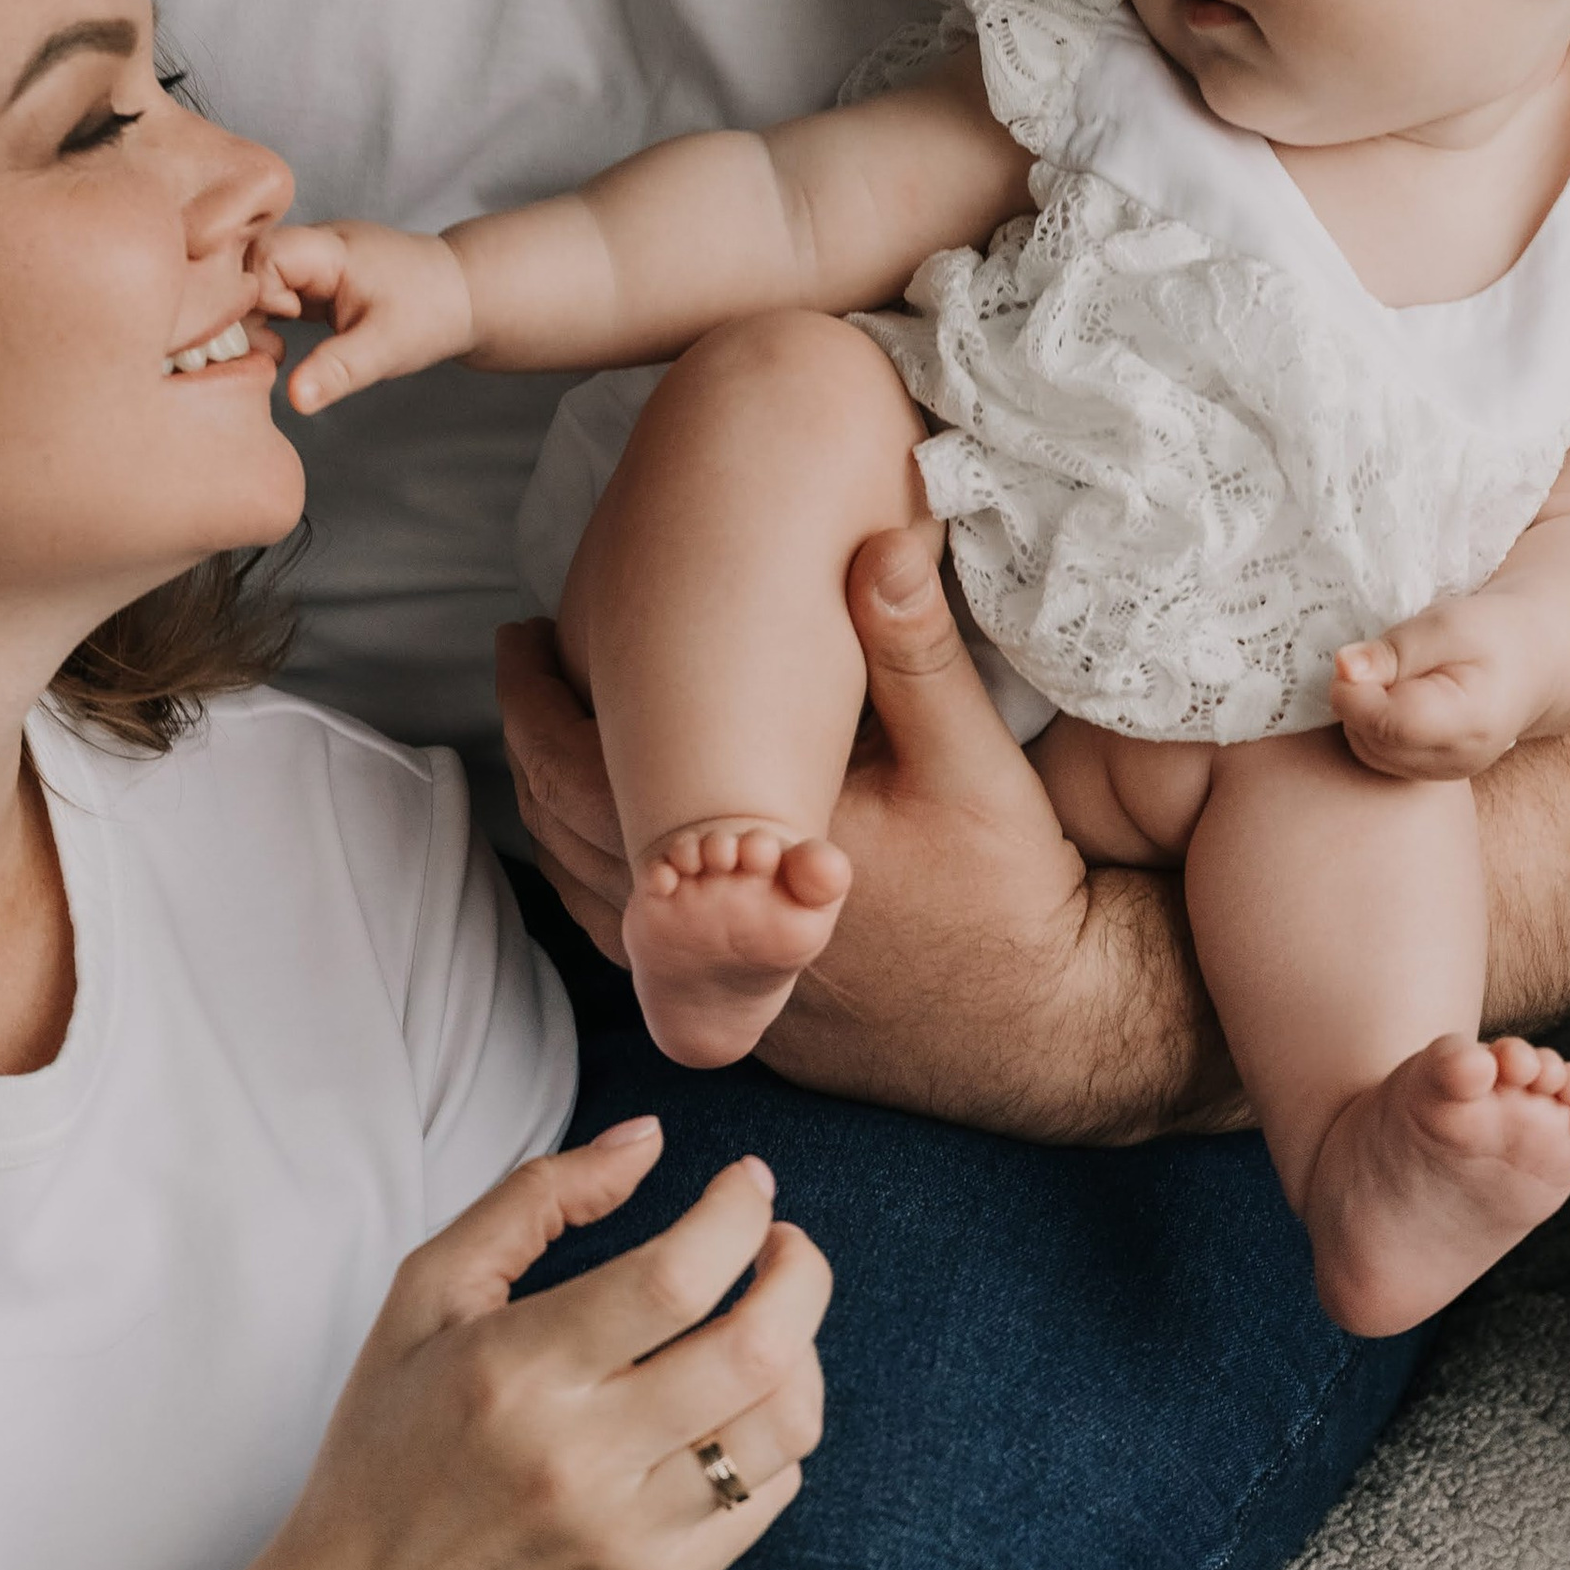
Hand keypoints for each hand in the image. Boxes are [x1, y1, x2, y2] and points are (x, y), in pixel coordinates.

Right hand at [253, 220, 477, 413]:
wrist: (465, 295)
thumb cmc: (431, 314)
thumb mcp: (386, 349)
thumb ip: (337, 370)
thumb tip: (295, 398)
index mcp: (331, 249)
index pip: (264, 255)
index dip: (255, 295)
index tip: (279, 332)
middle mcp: (315, 245)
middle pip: (248, 263)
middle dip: (244, 310)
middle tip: (268, 350)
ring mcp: (313, 260)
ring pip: (254, 278)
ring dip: (252, 316)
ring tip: (274, 350)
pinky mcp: (313, 278)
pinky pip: (270, 289)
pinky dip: (265, 317)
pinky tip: (278, 345)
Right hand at [269, 1119, 827, 1569]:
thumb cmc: (390, 1437)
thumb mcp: (426, 1293)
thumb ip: (535, 1198)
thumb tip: (649, 1139)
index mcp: (516, 1370)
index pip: (674, 1276)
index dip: (737, 1212)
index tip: (748, 1182)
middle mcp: (580, 1458)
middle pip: (756, 1349)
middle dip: (800, 1271)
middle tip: (783, 1242)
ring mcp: (627, 1536)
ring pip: (784, 1428)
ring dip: (803, 1351)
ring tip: (771, 1318)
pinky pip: (767, 1497)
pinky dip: (775, 1432)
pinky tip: (735, 1402)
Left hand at [501, 539, 1237, 1141]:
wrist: (1049, 1028)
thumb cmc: (1015, 894)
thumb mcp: (974, 762)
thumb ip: (916, 652)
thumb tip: (881, 541)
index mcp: (752, 853)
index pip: (596, 773)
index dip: (542, 700)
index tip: (526, 630)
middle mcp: (717, 929)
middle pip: (567, 830)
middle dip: (528, 741)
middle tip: (520, 665)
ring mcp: (723, 981)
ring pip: (587, 894)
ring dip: (552, 812)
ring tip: (546, 736)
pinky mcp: (744, 1010)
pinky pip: (629, 945)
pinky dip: (595, 878)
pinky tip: (609, 833)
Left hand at [1333, 596, 1549, 780]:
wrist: (1531, 662)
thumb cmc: (1491, 634)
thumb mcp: (1444, 624)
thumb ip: (1392, 650)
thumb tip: (1343, 668)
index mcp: (1469, 721)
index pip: (1386, 724)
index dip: (1354, 693)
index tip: (1352, 660)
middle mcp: (1457, 759)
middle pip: (1371, 740)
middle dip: (1357, 700)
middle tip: (1377, 662)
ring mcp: (1444, 772)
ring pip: (1369, 751)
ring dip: (1362, 713)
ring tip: (1392, 678)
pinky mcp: (1430, 774)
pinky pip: (1378, 755)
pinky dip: (1371, 726)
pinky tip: (1394, 698)